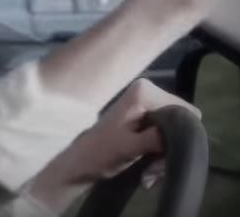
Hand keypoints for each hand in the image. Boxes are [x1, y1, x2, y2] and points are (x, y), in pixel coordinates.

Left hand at [28, 79, 200, 213]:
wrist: (79, 164)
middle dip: (171, 149)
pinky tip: (148, 171)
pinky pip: (165, 137)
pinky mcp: (142, 118)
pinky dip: (159, 156)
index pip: (187, 111)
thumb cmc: (100, 153)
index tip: (164, 157)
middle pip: (181, 123)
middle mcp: (147, 90)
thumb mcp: (131, 147)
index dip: (182, 135)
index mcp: (144, 90)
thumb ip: (158, 137)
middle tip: (155, 170)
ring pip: (175, 133)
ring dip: (165, 157)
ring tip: (150, 175)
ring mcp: (144, 104)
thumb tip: (185, 132)